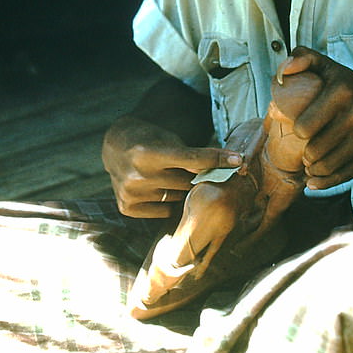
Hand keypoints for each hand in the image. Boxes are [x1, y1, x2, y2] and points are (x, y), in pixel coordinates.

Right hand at [102, 115, 242, 217]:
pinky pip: (164, 213)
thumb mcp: (168, 140)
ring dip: (181, 191)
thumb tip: (228, 168)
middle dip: (195, 177)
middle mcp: (138, 175)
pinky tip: (158, 189)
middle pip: (186, 182)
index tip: (238, 160)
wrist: (114, 147)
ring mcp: (131, 193)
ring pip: (176, 199)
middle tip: (194, 171)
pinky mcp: (127, 207)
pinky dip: (167, 203)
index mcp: (148, 152)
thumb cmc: (148, 140)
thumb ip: (192, 156)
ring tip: (169, 178)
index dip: (217, 159)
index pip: (192, 159)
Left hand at [276, 47, 352, 189]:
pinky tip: (315, 181)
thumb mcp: (328, 67)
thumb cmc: (351, 87)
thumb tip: (282, 74)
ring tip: (310, 164)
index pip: (304, 126)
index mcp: (342, 91)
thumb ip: (302, 59)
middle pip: (314, 150)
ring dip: (313, 169)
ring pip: (328, 165)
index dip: (297, 131)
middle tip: (305, 152)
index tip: (301, 130)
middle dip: (305, 154)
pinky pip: (345, 175)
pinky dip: (326, 182)